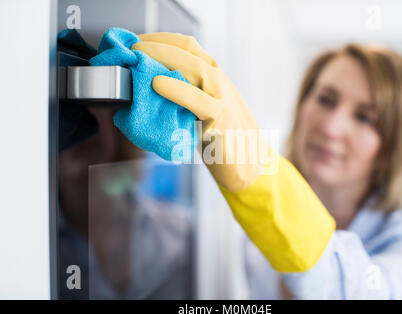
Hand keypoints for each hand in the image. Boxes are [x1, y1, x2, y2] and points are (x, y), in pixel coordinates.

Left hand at [132, 33, 272, 190]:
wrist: (250, 164)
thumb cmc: (222, 139)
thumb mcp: (202, 110)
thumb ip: (183, 96)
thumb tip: (146, 89)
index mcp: (214, 77)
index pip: (188, 46)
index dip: (160, 39)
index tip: (135, 41)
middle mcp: (220, 82)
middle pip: (189, 51)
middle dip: (157, 45)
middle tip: (130, 47)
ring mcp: (223, 99)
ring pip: (196, 68)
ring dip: (164, 58)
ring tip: (138, 58)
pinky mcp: (222, 121)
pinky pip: (199, 101)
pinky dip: (177, 90)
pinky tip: (158, 84)